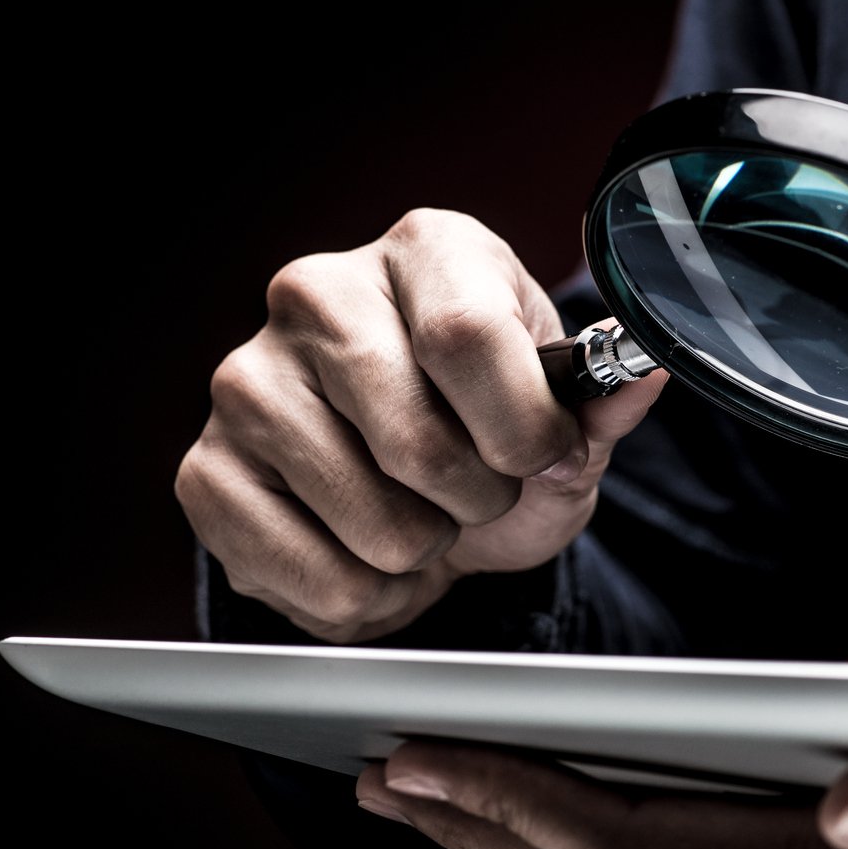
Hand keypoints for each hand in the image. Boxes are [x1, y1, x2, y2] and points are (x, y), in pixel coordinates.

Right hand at [175, 209, 669, 641]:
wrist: (410, 486)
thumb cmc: (490, 433)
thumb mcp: (562, 418)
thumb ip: (602, 409)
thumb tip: (642, 380)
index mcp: (427, 251)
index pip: (466, 337)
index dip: (522, 428)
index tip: (544, 456)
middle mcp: (319, 294)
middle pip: (414, 440)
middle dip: (477, 500)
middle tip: (476, 492)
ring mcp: (247, 380)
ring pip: (370, 523)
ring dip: (423, 552)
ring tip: (420, 518)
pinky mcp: (205, 471)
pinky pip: (311, 576)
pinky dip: (365, 596)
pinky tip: (365, 550)